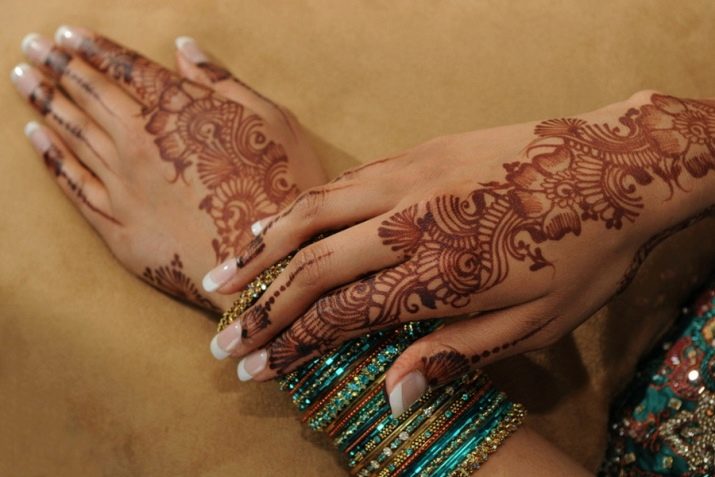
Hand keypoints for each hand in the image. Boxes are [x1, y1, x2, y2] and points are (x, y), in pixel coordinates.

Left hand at [12, 27, 325, 310]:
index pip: (127, 69)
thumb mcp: (273, 123)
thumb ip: (224, 84)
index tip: (69, 34)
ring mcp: (124, 188)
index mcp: (181, 114)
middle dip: (58, 65)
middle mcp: (142, 145)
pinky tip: (35, 135)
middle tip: (33, 46)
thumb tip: (184, 49)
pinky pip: (73, 186)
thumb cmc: (283, 191)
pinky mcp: (118, 227)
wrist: (268, 268)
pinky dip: (51, 157)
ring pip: (73, 135)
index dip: (95, 48)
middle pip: (90, 96)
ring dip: (45, 101)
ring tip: (23, 77)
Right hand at [205, 91, 714, 414]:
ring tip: (221, 278)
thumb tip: (388, 399)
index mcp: (439, 277)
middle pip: (313, 269)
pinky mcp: (416, 154)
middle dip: (261, 309)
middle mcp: (411, 224)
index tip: (252, 368)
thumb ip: (451, 357)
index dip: (290, 346)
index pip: (340, 316)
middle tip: (221, 340)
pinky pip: (341, 182)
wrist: (619, 165)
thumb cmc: (582, 254)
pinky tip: (274, 222)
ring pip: (313, 216)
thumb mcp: (531, 327)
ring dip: (261, 250)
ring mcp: (409, 181)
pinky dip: (299, 208)